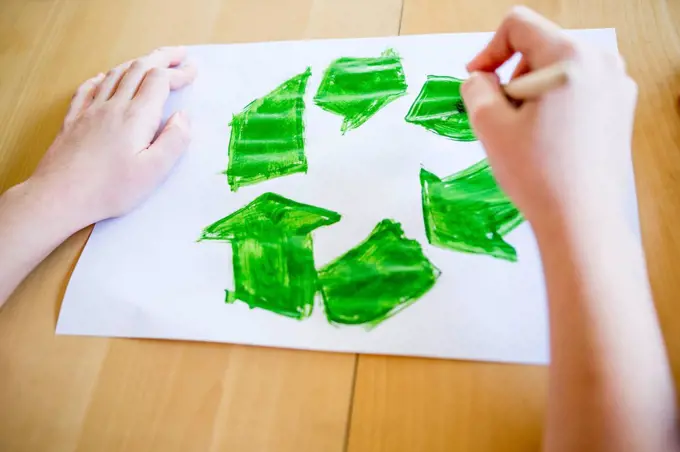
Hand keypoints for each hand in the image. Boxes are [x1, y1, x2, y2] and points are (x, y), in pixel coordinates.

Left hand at [30, 46, 195, 231]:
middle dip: (162, 58)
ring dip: (136, 63)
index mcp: (136, 117)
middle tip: (179, 54)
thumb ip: (174, 141)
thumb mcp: (153, 172)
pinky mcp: (74, 120)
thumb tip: (183, 117)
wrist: (60, 195)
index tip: (193, 71)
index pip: (160, 81)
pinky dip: (103, 78)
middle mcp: (113, 106)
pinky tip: (105, 79)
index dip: (179, 72)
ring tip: (151, 62)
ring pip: (115, 74)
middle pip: (139, 68)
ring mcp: (90, 110)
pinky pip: (88, 89)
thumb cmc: (110, 189)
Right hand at [461, 7, 636, 226]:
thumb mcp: (488, 124)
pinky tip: (547, 140)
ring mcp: (617, 86)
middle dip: (513, 76)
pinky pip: (577, 90)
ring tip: (524, 132)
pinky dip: (554, 104)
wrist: (581, 220)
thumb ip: (476, 87)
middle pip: (540, 47)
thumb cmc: (536, 172)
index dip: (488, 50)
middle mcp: (601, 62)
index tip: (477, 81)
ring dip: (532, 92)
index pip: (518, 25)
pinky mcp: (620, 109)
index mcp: (570, 56)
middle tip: (502, 117)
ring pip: (558, 70)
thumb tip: (481, 78)